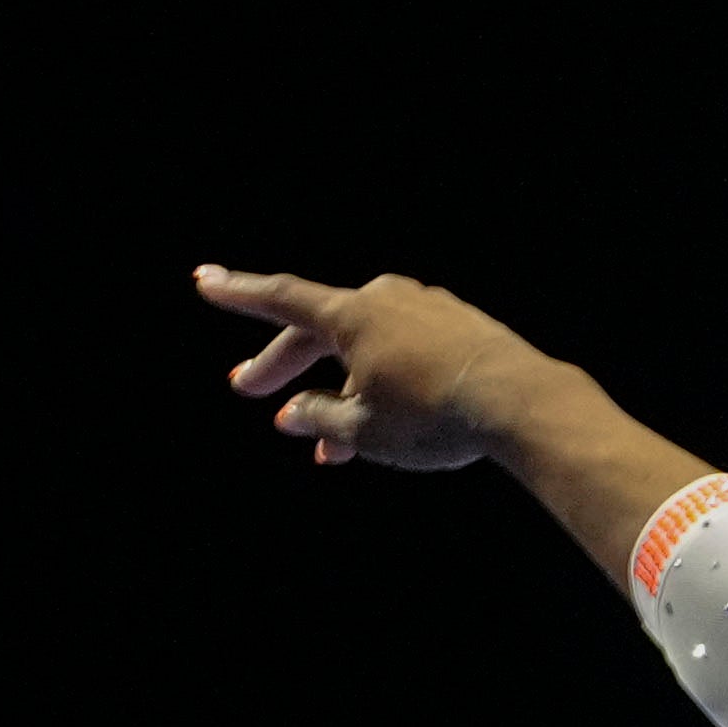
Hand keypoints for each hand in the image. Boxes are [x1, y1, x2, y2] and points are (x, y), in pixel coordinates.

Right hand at [192, 261, 547, 469]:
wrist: (523, 403)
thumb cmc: (437, 416)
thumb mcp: (366, 431)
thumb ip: (322, 419)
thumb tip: (293, 415)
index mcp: (354, 315)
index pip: (282, 299)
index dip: (240, 293)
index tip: (205, 280)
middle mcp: (387, 299)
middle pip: (319, 330)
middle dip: (284, 364)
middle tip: (250, 390)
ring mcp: (427, 308)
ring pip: (365, 348)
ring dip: (340, 389)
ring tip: (329, 446)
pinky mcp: (461, 327)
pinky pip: (405, 352)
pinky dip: (383, 383)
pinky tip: (387, 422)